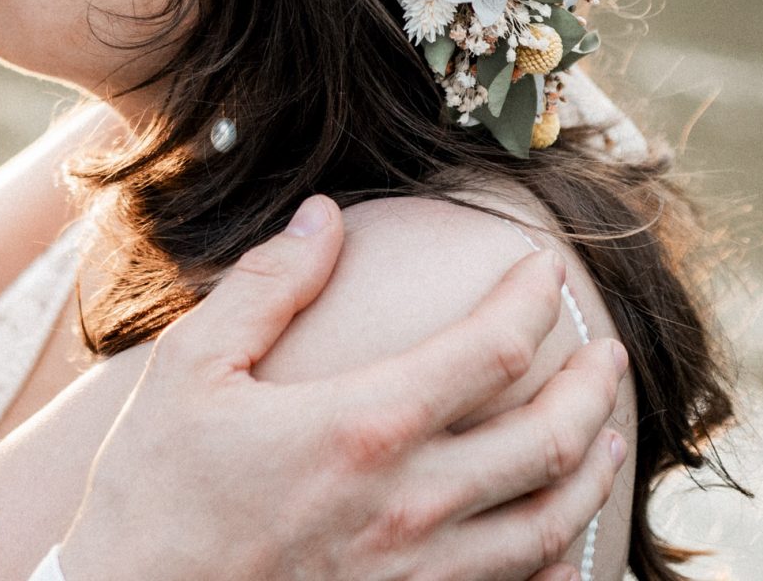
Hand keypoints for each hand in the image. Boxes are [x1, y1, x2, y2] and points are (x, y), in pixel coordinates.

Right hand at [59, 197, 626, 580]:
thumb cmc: (154, 495)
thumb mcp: (190, 369)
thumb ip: (267, 287)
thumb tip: (325, 217)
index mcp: (364, 426)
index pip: (492, 350)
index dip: (531, 301)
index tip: (545, 269)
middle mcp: (411, 504)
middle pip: (547, 439)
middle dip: (592, 386)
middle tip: (608, 352)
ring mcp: (418, 575)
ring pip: (547, 522)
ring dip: (591, 471)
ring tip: (608, 434)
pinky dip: (556, 565)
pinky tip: (565, 546)